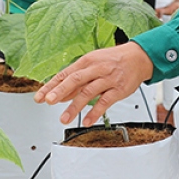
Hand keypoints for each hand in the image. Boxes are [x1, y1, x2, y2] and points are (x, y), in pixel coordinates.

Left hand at [36, 42, 154, 124]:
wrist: (139, 57)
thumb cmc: (113, 61)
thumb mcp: (93, 64)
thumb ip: (77, 80)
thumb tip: (59, 94)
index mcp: (87, 61)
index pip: (65, 74)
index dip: (51, 86)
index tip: (40, 97)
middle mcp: (96, 69)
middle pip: (76, 80)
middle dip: (61, 91)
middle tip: (49, 101)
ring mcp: (108, 79)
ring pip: (89, 92)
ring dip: (75, 106)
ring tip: (64, 118)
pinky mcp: (119, 89)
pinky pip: (106, 101)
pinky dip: (95, 112)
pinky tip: (87, 121)